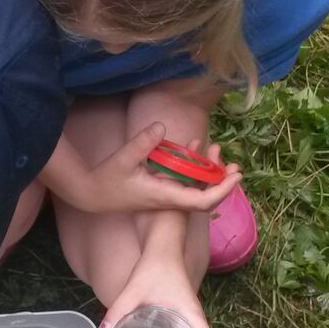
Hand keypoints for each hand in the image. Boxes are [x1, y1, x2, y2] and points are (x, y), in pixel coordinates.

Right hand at [77, 124, 240, 214]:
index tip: (236, 176)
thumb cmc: (106, 180)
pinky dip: (194, 168)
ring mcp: (166, 195)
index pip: (202, 201)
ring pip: (196, 189)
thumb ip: (142, 143)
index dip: (222, 190)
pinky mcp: (161, 189)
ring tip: (216, 150)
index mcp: (165, 195)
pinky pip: (185, 181)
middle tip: (235, 165)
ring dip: (209, 173)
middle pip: (205, 197)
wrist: (92, 196)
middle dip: (222, 182)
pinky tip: (193, 147)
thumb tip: (162, 126)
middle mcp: (169, 198)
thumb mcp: (122, 159)